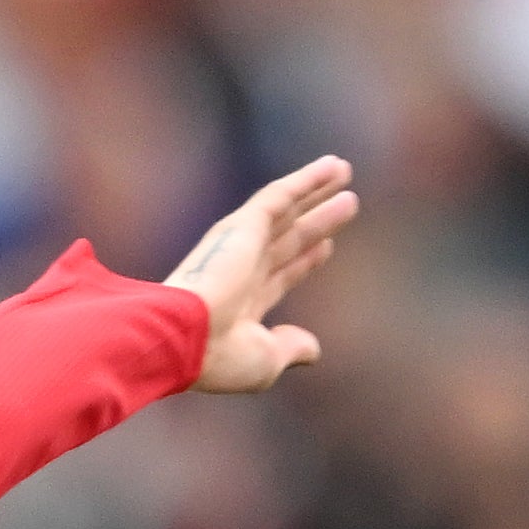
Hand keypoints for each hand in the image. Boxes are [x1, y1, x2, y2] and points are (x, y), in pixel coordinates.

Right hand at [161, 155, 359, 395]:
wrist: (182, 336)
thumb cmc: (216, 357)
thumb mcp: (263, 362)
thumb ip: (289, 349)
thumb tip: (313, 348)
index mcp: (243, 303)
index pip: (281, 274)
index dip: (306, 261)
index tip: (328, 246)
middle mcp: (242, 268)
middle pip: (290, 237)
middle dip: (317, 220)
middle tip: (347, 202)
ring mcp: (241, 244)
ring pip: (287, 209)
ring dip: (316, 189)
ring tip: (343, 169)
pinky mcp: (241, 225)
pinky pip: (281, 195)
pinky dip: (307, 180)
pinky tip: (332, 166)